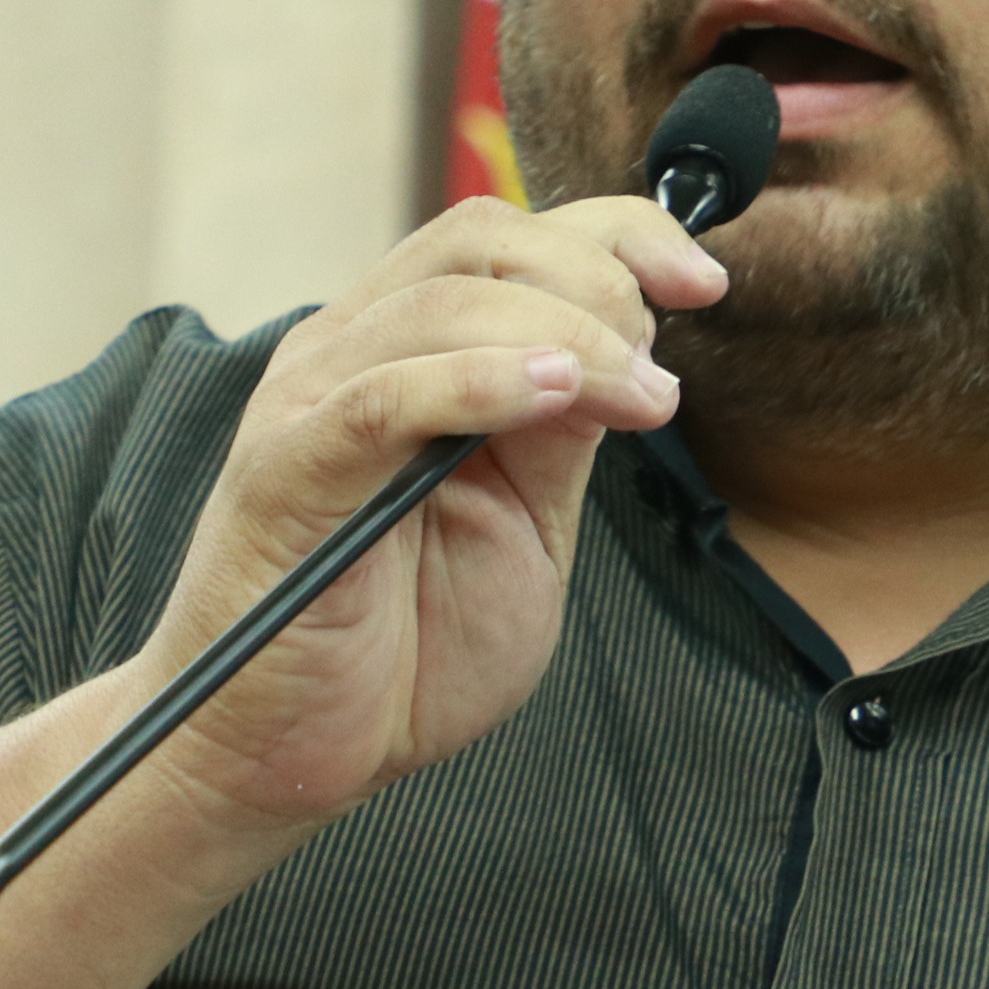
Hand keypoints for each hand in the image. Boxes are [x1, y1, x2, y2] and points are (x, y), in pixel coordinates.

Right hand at [125, 195, 725, 848]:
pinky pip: (383, 398)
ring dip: (567, 337)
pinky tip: (554, 394)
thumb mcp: (526, 524)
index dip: (617, 233)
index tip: (705, 281)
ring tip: (638, 397)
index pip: (509, 239)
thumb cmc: (402, 646)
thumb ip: (564, 434)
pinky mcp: (284, 470)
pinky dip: (478, 381)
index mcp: (406, 350)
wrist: (286, 755)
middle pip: (482, 245)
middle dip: (597, 281)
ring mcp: (307, 402)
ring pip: (442, 305)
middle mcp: (350, 351)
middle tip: (657, 374)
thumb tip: (630, 349)